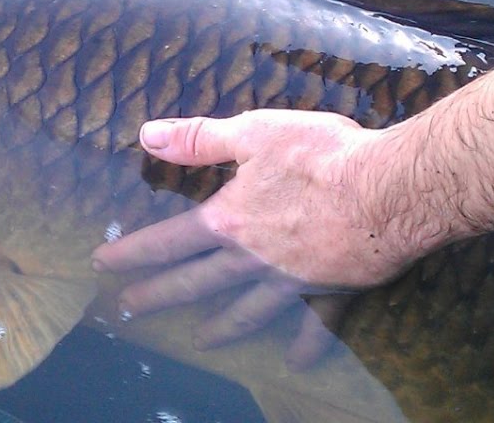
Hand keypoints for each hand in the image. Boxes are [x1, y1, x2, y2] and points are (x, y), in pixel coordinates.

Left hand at [92, 110, 413, 352]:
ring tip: (201, 341)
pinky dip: (304, 343)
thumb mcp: (254, 132)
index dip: (133, 253)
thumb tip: (147, 135)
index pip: (168, 241)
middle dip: (158, 296)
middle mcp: (252, 259)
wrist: (390, 191)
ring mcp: (290, 281)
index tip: (103, 265)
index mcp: (228, 220)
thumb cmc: (321, 154)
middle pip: (195, 283)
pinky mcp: (331, 290)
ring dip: (220, 327)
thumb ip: (199, 138)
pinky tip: (296, 360)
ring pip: (246, 311)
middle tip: (128, 310)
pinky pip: (314, 324)